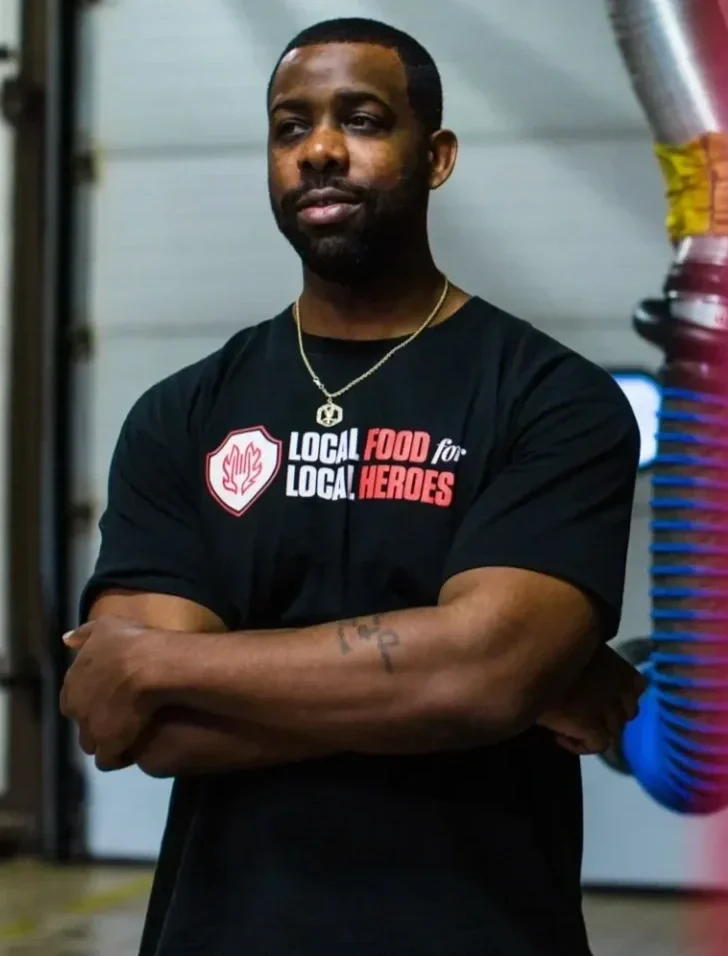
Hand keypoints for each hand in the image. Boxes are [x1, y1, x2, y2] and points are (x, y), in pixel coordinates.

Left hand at [60, 615, 161, 770]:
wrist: (153, 666)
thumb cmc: (131, 642)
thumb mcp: (106, 626)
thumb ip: (85, 634)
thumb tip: (66, 640)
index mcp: (73, 682)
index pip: (73, 699)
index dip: (91, 698)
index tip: (110, 695)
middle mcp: (77, 709)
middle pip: (83, 722)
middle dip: (98, 721)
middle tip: (123, 713)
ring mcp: (92, 730)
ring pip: (94, 744)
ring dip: (108, 740)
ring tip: (131, 733)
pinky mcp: (110, 747)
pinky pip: (110, 760)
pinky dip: (119, 757)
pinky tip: (135, 746)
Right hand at [537, 645, 646, 754]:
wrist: (525, 664)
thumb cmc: (543, 650)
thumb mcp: (570, 647)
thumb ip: (584, 657)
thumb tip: (580, 666)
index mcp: (617, 666)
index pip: (636, 686)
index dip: (620, 695)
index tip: (599, 695)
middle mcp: (619, 688)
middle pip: (627, 712)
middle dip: (608, 716)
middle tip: (583, 713)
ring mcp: (607, 709)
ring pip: (614, 730)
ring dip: (594, 730)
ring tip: (569, 728)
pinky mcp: (590, 726)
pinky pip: (598, 745)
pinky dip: (582, 745)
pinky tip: (559, 737)